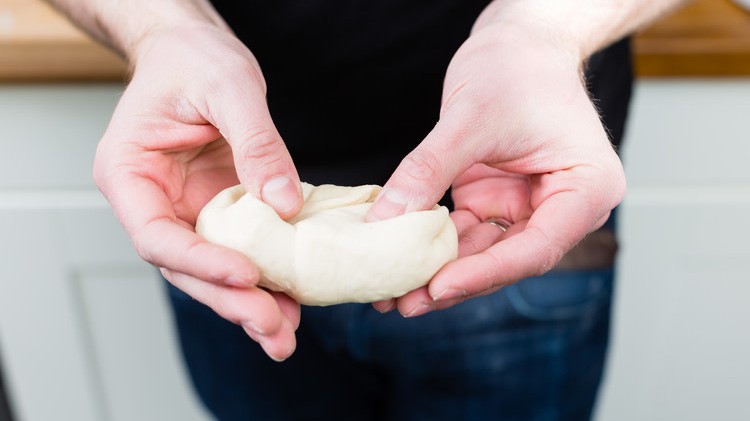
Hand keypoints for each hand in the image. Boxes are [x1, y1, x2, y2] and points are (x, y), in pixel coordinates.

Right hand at [93, 26, 302, 359]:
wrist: (194, 52)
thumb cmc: (194, 60)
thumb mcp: (228, 86)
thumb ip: (255, 142)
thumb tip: (283, 204)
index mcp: (130, 174)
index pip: (156, 235)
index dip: (199, 262)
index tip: (246, 276)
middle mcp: (153, 202)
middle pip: (185, 268)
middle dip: (229, 300)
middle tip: (271, 327)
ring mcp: (186, 211)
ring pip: (211, 271)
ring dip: (247, 304)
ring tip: (283, 333)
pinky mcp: (218, 213)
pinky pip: (239, 252)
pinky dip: (264, 280)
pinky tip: (291, 304)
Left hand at [369, 25, 625, 315]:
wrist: (520, 42)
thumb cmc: (517, 67)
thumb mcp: (471, 117)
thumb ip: (430, 170)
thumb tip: (386, 220)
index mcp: (586, 189)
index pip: (537, 246)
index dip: (486, 272)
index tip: (438, 286)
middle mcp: (563, 207)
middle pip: (508, 260)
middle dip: (454, 282)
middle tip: (404, 304)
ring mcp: (528, 206)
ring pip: (483, 253)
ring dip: (439, 271)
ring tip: (392, 293)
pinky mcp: (498, 199)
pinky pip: (466, 233)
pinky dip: (434, 246)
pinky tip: (401, 259)